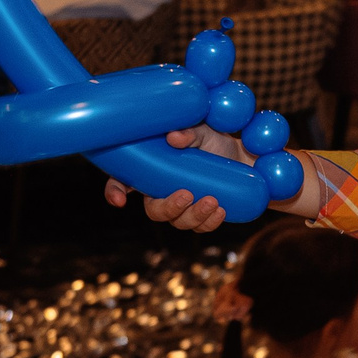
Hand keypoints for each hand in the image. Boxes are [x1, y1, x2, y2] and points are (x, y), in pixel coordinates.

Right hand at [102, 126, 250, 229]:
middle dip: (168, 208)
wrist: (242, 154)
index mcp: (151, 170)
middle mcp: (162, 191)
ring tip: (212, 201)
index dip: (114, 192)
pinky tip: (220, 211)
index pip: (122, 182)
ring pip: (179, 222)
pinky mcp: (203, 214)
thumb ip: (189, 132)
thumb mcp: (202, 130)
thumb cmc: (213, 139)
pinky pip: (201, 227)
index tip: (120, 200)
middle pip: (154, 211)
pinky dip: (209, 223)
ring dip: (194, 216)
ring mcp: (183, 205)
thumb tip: (175, 138)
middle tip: (187, 194)